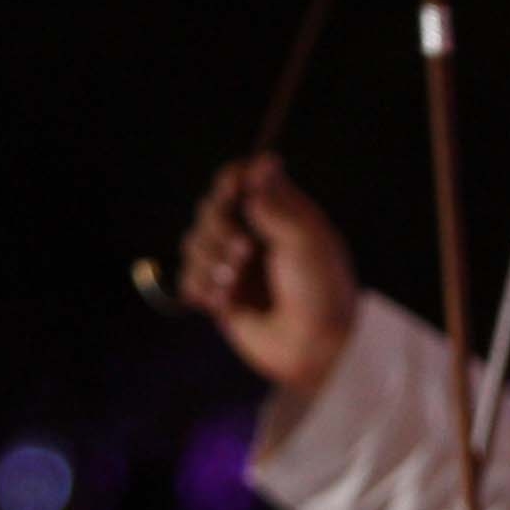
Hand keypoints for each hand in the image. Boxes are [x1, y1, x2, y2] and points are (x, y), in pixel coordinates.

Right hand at [176, 153, 359, 395]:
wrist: (316, 348)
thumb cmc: (321, 292)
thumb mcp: (304, 242)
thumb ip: (276, 204)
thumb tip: (262, 161)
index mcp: (278, 213)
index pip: (239, 180)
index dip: (229, 182)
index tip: (233, 194)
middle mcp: (253, 235)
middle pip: (208, 209)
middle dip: (217, 228)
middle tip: (243, 252)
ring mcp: (234, 266)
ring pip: (192, 244)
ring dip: (208, 262)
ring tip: (233, 283)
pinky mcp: (219, 297)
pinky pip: (188, 281)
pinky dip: (200, 288)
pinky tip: (224, 303)